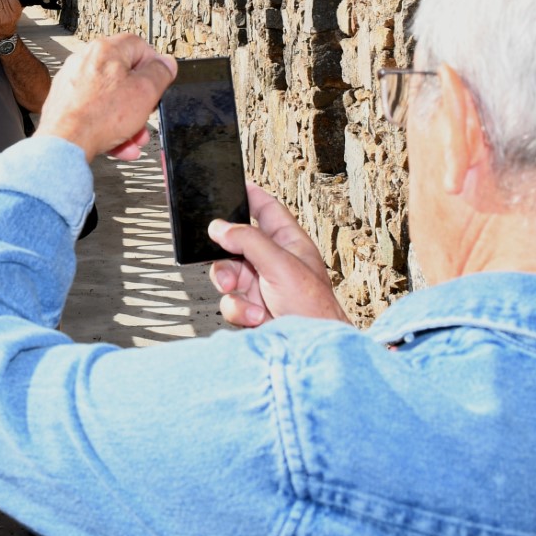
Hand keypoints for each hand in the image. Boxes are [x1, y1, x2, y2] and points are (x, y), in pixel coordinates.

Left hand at [38, 34, 175, 161]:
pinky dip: (107, 126)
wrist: (64, 143)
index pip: (139, 46)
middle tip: (145, 115)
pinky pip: (93, 111)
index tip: (159, 82)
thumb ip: (160, 73)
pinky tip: (117, 144)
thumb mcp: (145, 92)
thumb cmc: (98, 116)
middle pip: (124, 76)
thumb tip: (166, 63)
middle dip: (139, 101)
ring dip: (126, 120)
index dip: (154, 65)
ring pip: (109, 98)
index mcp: (106, 49)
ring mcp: (72, 81)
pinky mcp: (65, 102)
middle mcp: (85, 61)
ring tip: (133, 138)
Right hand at [206, 185, 347, 326]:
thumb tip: (221, 227)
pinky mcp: (251, 308)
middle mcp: (274, 262)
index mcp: (290, 243)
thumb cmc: (314, 310)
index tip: (231, 183)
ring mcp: (261, 286)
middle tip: (224, 257)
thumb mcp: (281, 265)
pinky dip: (238, 310)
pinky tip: (256, 317)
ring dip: (230, 287)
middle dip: (226, 255)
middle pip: (236, 244)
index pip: (267, 209)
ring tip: (244, 298)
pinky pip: (230, 301)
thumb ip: (249, 241)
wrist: (309, 352)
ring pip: (227, 274)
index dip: (250, 195)